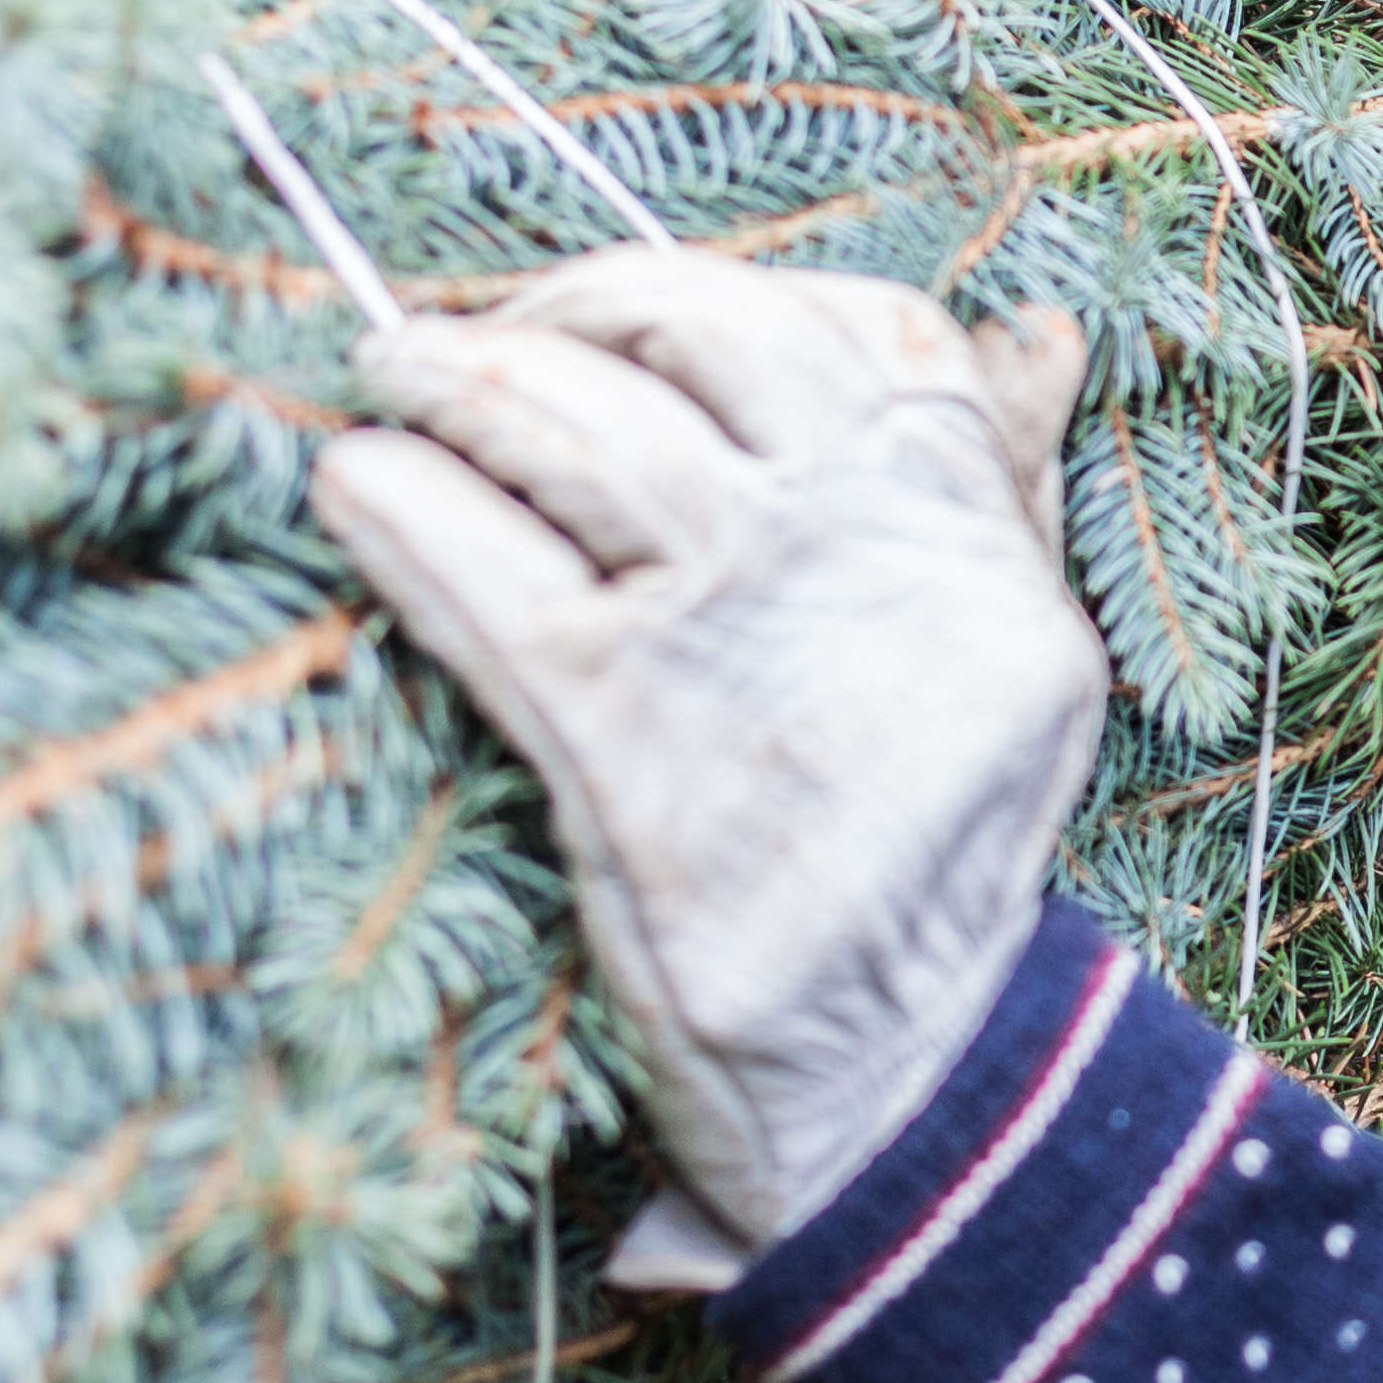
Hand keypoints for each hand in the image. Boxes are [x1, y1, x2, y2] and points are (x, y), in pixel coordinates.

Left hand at [311, 252, 1099, 1271]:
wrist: (910, 1091)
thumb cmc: (929, 867)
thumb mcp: (1016, 663)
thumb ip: (993, 491)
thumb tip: (1028, 331)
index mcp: (974, 529)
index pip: (863, 328)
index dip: (709, 292)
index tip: (607, 311)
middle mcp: (877, 556)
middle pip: (704, 337)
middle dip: (566, 307)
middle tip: (462, 334)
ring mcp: (750, 641)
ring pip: (581, 426)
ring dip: (454, 375)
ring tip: (385, 376)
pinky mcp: (631, 748)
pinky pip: (487, 568)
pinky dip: (402, 503)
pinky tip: (354, 486)